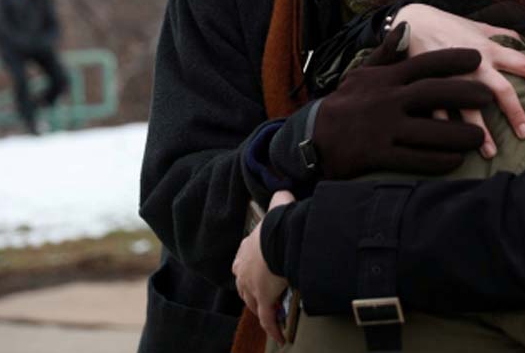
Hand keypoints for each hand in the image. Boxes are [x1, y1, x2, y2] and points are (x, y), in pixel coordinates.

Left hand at [233, 190, 294, 344]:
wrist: (279, 238)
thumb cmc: (278, 222)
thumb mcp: (278, 204)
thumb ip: (280, 197)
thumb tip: (284, 189)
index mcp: (245, 250)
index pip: (240, 263)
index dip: (246, 270)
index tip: (253, 274)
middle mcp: (244, 270)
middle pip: (244, 287)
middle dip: (251, 293)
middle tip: (261, 298)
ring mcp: (253, 287)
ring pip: (254, 304)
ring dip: (261, 310)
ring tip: (271, 316)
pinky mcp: (264, 300)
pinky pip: (268, 318)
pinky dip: (273, 328)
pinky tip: (280, 336)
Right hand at [314, 23, 489, 177]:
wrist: (312, 137)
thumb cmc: (345, 103)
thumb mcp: (362, 73)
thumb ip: (387, 53)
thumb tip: (404, 27)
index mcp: (385, 78)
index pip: (423, 63)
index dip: (453, 59)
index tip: (477, 57)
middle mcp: (386, 100)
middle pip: (433, 93)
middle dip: (465, 93)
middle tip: (490, 95)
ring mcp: (383, 128)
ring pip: (430, 131)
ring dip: (459, 134)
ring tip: (481, 137)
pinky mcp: (379, 155)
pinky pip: (416, 159)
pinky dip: (439, 160)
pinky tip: (456, 160)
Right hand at [394, 4, 524, 156]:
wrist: (412, 21)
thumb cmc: (448, 24)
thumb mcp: (478, 26)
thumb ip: (502, 34)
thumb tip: (524, 41)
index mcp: (490, 49)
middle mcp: (475, 64)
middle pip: (502, 91)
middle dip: (516, 113)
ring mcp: (453, 77)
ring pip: (471, 108)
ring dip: (481, 132)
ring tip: (490, 152)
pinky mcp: (431, 85)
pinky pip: (439, 111)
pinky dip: (447, 128)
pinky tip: (454, 147)